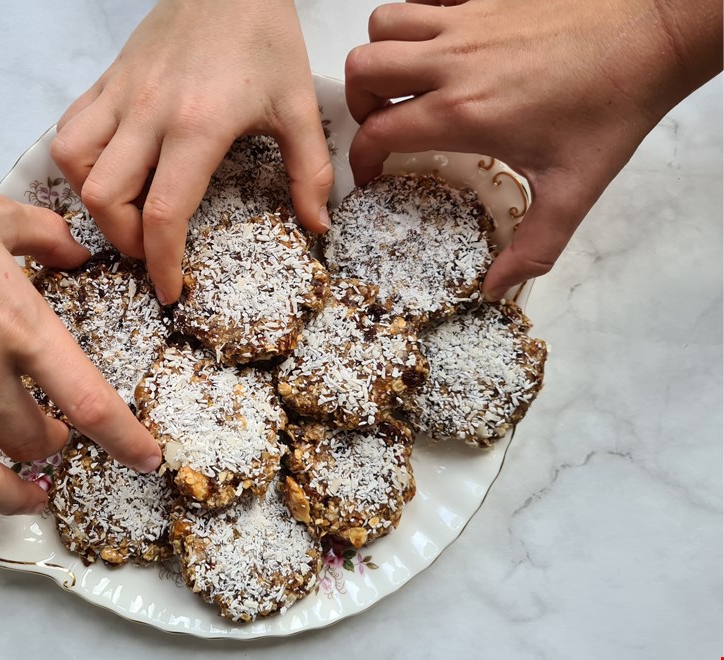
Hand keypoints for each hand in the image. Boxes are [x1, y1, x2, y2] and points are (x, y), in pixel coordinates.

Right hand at [0, 120, 161, 531]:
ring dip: (10, 497)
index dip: (124, 438)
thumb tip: (79, 250)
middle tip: (61, 439)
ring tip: (28, 497)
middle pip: (34, 445)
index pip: (86, 401)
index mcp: (14, 326)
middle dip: (56, 449)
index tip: (146, 459)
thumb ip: (44, 236)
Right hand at [51, 0, 334, 303]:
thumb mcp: (299, 103)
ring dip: (95, 202)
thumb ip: (310, 169)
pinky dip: (78, 162)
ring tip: (127, 212)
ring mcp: (121, 94)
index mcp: (198, 125)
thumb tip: (317, 225)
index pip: (163, 213)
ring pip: (75, 164)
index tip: (169, 290)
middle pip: (106, 198)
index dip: (161, 263)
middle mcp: (148, 113)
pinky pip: (70, 129)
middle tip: (153, 249)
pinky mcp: (107, 79)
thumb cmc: (265, 36)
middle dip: (125, 241)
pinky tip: (109, 171)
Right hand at [346, 0, 721, 298]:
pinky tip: (439, 42)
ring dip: (382, 54)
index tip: (373, 172)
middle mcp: (453, 62)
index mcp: (463, 113)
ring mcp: (466, 22)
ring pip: (384, 24)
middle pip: (364, 69)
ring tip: (403, 80)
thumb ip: (533, 247)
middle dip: (361, 101)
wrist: (651, 36)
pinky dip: (416, 16)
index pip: (377, 132)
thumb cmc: (612, 108)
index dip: (363, 158)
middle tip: (384, 122)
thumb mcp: (574, 190)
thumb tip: (496, 287)